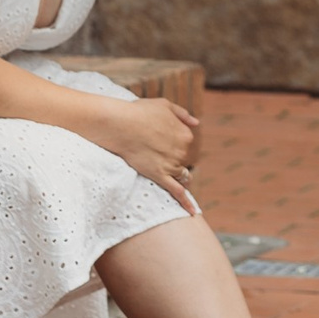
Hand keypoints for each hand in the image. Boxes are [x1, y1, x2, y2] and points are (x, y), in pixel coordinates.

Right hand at [82, 97, 203, 213]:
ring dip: (181, 178)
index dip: (175, 144)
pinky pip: (177, 192)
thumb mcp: (165, 105)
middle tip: (159, 156)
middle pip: (183, 160)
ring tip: (175, 180)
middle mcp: (182, 151)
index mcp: (186, 134)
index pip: (186, 143)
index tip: (164, 143)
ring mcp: (172, 165)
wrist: (121, 124)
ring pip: (181, 176)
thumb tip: (197, 123)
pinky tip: (192, 212)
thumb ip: (182, 114)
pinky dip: (186, 202)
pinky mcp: (160, 176)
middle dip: (175, 160)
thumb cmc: (140, 112)